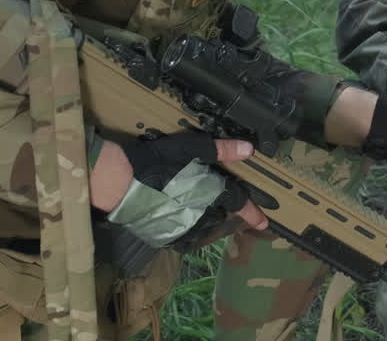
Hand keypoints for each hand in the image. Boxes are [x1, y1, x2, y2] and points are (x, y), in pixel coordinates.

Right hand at [100, 131, 266, 250]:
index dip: (254, 213)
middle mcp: (203, 215)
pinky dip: (184, 226)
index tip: (265, 222)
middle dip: (219, 208)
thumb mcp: (192, 149)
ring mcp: (184, 229)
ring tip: (188, 205)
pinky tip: (174, 214)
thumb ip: (222, 151)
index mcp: (212, 193)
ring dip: (202, 218)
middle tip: (207, 198)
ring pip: (203, 226)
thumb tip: (249, 149)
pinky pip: (183, 235)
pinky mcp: (166, 237)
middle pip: (220, 214)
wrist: (121, 183)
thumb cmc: (158, 162)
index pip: (240, 204)